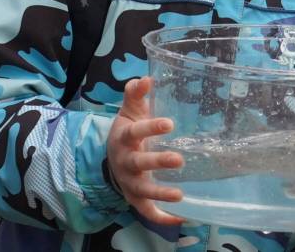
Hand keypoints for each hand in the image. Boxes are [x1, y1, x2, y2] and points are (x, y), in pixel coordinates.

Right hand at [107, 77, 184, 224]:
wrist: (112, 157)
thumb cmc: (128, 131)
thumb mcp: (129, 111)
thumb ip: (136, 94)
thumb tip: (146, 77)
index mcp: (124, 138)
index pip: (136, 132)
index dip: (150, 127)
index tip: (169, 123)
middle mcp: (125, 162)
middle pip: (139, 164)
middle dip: (157, 163)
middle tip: (178, 160)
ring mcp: (129, 182)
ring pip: (142, 191)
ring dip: (159, 194)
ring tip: (180, 195)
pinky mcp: (134, 198)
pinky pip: (146, 211)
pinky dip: (160, 216)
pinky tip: (182, 217)